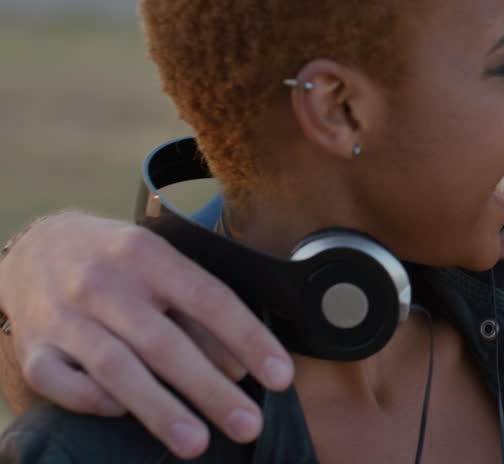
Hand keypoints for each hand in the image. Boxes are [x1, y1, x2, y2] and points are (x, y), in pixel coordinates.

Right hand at [0, 211, 292, 457]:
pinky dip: (97, 402)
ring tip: (197, 443)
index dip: (248, 338)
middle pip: (165, 344)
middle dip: (211, 390)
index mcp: (147, 254)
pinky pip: (64, 386)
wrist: (36, 248)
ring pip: (117, 369)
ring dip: (160, 410)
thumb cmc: (116, 260)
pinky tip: (124, 415)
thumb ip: (197, 306)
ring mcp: (64, 318)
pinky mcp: (34, 350)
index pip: (209, 299)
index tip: (282, 376)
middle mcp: (104, 284)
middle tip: (249, 425)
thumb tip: (239, 366)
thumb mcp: (160, 262)